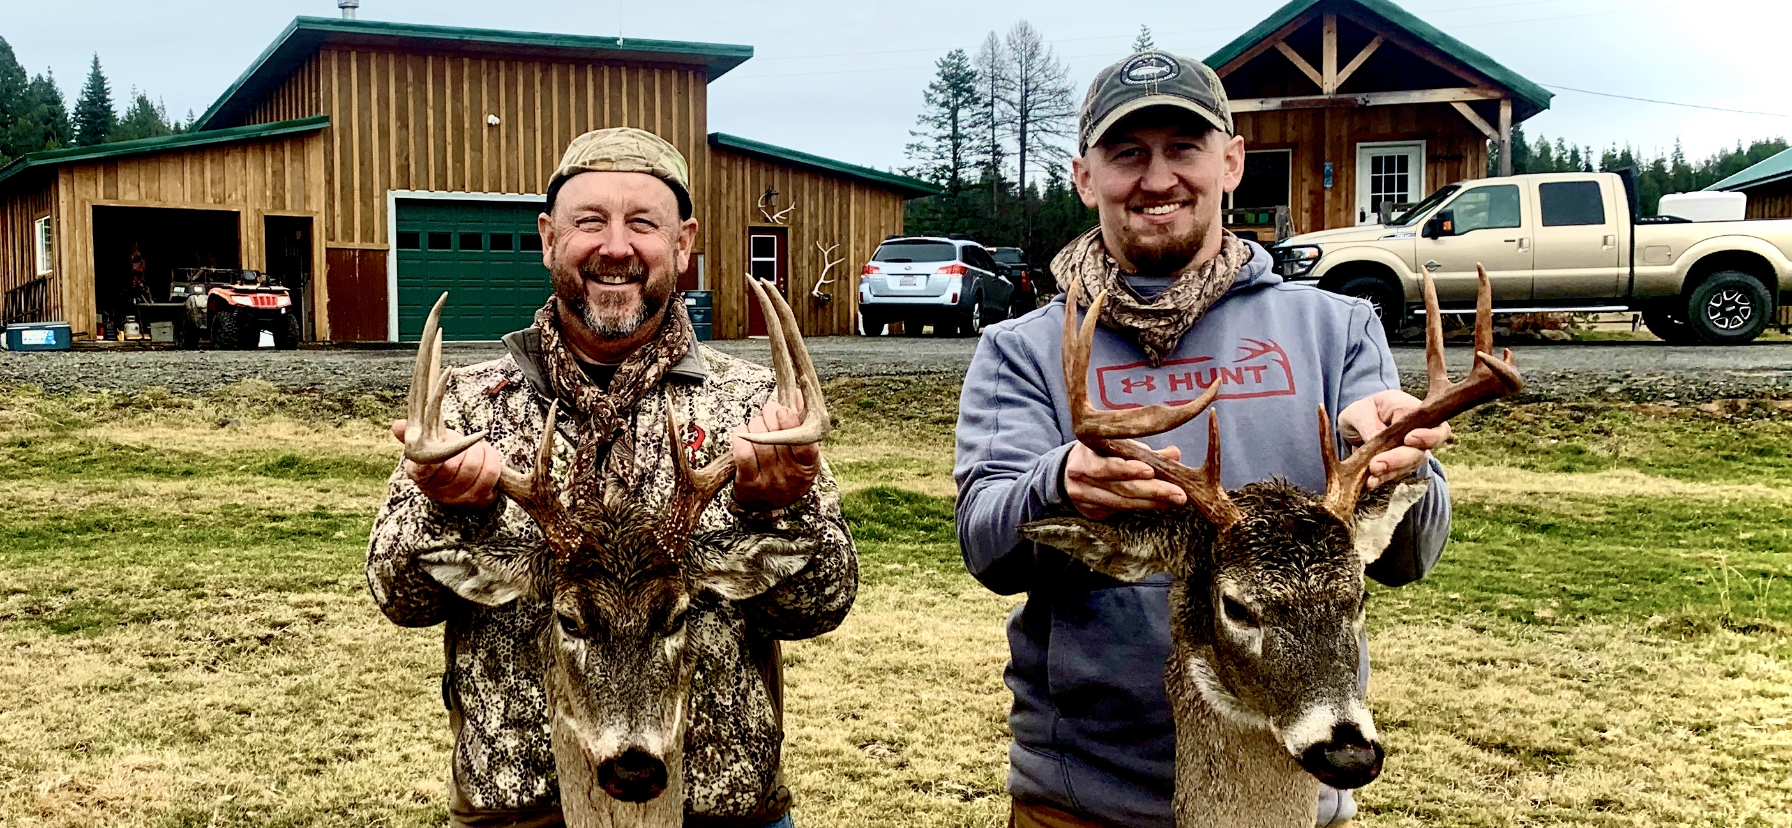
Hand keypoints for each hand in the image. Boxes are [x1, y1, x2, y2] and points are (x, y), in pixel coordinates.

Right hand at [390, 419, 504, 508]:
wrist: (463, 481)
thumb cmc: (443, 457)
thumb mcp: (428, 444)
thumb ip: (412, 433)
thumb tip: (397, 426)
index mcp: (419, 475)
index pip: (424, 468)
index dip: (434, 458)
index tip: (443, 445)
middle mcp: (436, 491)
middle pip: (455, 464)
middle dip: (466, 447)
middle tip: (468, 442)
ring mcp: (457, 499)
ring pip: (475, 468)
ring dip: (480, 451)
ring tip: (479, 448)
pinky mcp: (478, 500)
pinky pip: (491, 475)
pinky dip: (492, 459)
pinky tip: (487, 455)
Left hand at [730, 395, 820, 510]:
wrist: (770, 504)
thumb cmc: (788, 468)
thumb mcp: (802, 450)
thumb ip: (801, 422)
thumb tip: (797, 394)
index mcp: (808, 465)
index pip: (804, 445)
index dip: (792, 424)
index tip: (783, 409)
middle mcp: (790, 475)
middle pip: (778, 438)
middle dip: (771, 416)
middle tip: (769, 409)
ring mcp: (769, 481)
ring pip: (760, 443)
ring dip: (756, 425)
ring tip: (757, 421)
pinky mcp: (749, 484)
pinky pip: (743, 455)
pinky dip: (740, 437)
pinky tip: (742, 432)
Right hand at [1063, 441, 1186, 520]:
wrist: (1067, 472)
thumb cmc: (1098, 453)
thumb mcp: (1114, 444)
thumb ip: (1142, 450)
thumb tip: (1174, 454)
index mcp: (1085, 456)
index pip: (1106, 466)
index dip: (1127, 469)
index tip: (1150, 471)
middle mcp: (1081, 479)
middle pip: (1120, 488)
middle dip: (1153, 491)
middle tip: (1179, 494)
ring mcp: (1085, 498)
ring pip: (1122, 503)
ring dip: (1152, 502)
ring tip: (1175, 500)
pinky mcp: (1092, 512)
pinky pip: (1120, 511)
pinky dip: (1143, 507)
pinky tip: (1160, 504)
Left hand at [1336, 390, 1450, 487]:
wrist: (1357, 427)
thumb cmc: (1363, 412)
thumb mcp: (1358, 412)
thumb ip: (1367, 423)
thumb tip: (1374, 437)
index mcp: (1412, 411)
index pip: (1433, 426)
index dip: (1427, 436)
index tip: (1408, 439)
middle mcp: (1418, 434)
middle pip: (1421, 451)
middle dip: (1399, 460)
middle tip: (1376, 464)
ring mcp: (1412, 452)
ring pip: (1409, 466)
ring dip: (1390, 472)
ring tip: (1371, 476)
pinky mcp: (1401, 467)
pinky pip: (1396, 475)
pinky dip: (1382, 479)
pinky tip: (1370, 482)